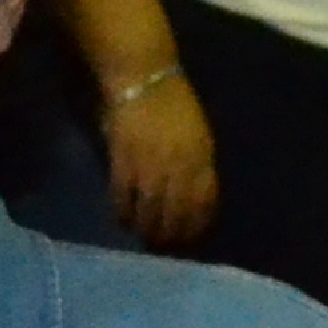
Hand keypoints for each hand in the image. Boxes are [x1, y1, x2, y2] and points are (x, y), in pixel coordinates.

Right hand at [100, 65, 219, 249]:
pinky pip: (124, 195)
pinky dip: (123, 211)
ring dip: (147, 229)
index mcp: (203, 159)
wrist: (144, 79)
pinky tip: (122, 220)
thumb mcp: (199, 135)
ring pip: (151, 209)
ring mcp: (151, 165)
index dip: (198, 226)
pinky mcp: (124, 160)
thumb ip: (197, 164)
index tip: (192, 241)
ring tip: (144, 239)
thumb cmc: (174, 104)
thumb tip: (194, 195)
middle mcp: (180, 167)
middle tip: (164, 248)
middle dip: (172, 236)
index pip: (205, 204)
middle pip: (178, 213)